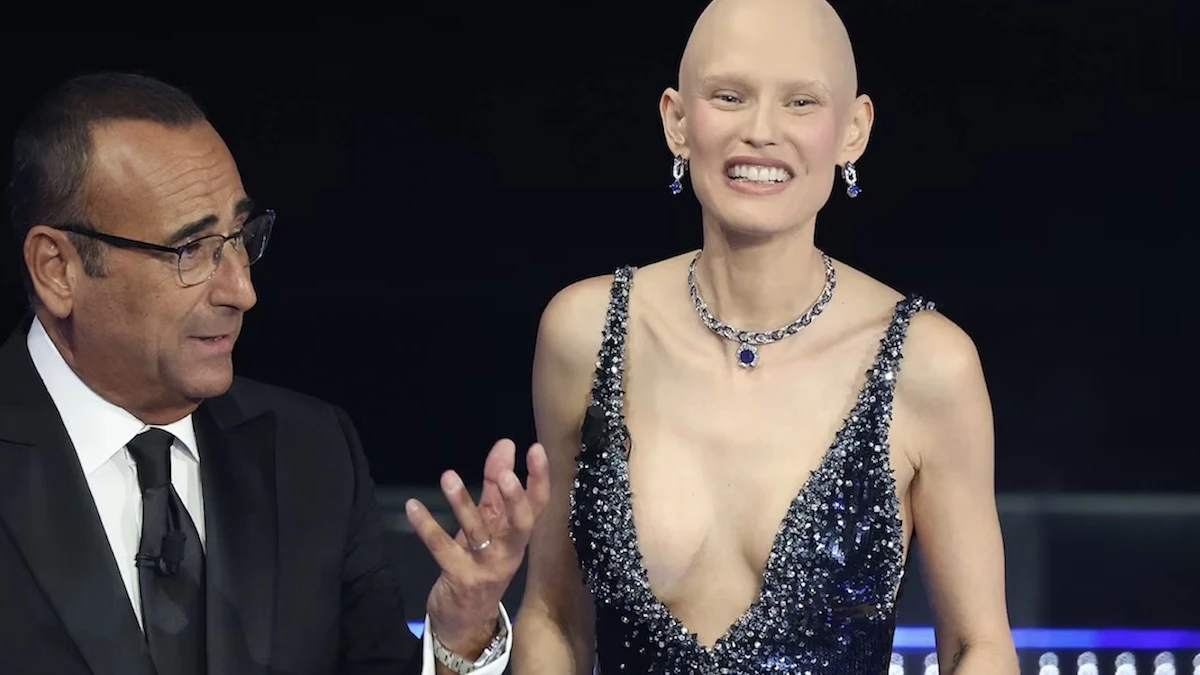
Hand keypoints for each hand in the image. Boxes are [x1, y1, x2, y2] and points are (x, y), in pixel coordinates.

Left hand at [405, 439, 549, 654]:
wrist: (466, 620)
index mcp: (518, 535)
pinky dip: (427, 527)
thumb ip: (495, 485)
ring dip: (463, 505)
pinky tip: (413, 506)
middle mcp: (509, 551)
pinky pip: (443, 549)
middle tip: (505, 476)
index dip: (539, 477)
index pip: (538, 504)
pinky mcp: (460, 578)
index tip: (536, 449)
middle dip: (515, 500)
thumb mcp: (490, 523)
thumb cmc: (481, 562)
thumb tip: (506, 445)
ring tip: (448, 476)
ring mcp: (486, 567)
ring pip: (478, 534)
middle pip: (520, 525)